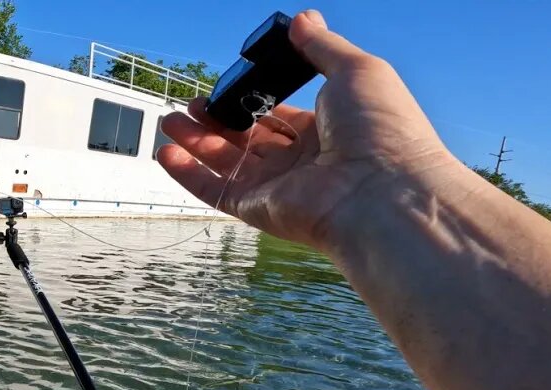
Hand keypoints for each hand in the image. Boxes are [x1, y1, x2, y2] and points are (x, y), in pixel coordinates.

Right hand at [157, 10, 462, 252]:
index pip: (281, 113)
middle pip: (248, 138)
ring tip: (169, 121)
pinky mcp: (258, 209)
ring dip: (195, 142)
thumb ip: (322, 46)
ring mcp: (278, 187)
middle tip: (190, 104)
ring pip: (226, 162)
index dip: (253, 98)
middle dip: (217, 120)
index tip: (231, 83)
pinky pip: (215, 191)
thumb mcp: (356, 69)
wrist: (383, 190)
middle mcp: (302, 161)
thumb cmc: (381, 129)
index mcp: (328, 129)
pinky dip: (188, 174)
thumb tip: (303, 20)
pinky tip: (167, 153)